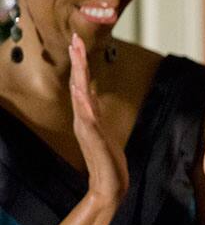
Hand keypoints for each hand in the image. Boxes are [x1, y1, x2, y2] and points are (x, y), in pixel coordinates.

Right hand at [69, 33, 127, 203]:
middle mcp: (83, 118)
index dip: (79, 63)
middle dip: (77, 61)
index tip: (77, 43)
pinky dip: (84, 105)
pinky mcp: (94, 139)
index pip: (82, 84)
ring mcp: (87, 128)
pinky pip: (88, 119)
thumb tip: (90, 96)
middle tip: (74, 40)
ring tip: (78, 57)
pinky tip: (81, 92)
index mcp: (87, 115)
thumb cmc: (108, 159)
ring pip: (81, 96)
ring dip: (79, 76)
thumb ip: (94, 113)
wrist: (110, 184)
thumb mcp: (102, 129)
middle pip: (78, 84)